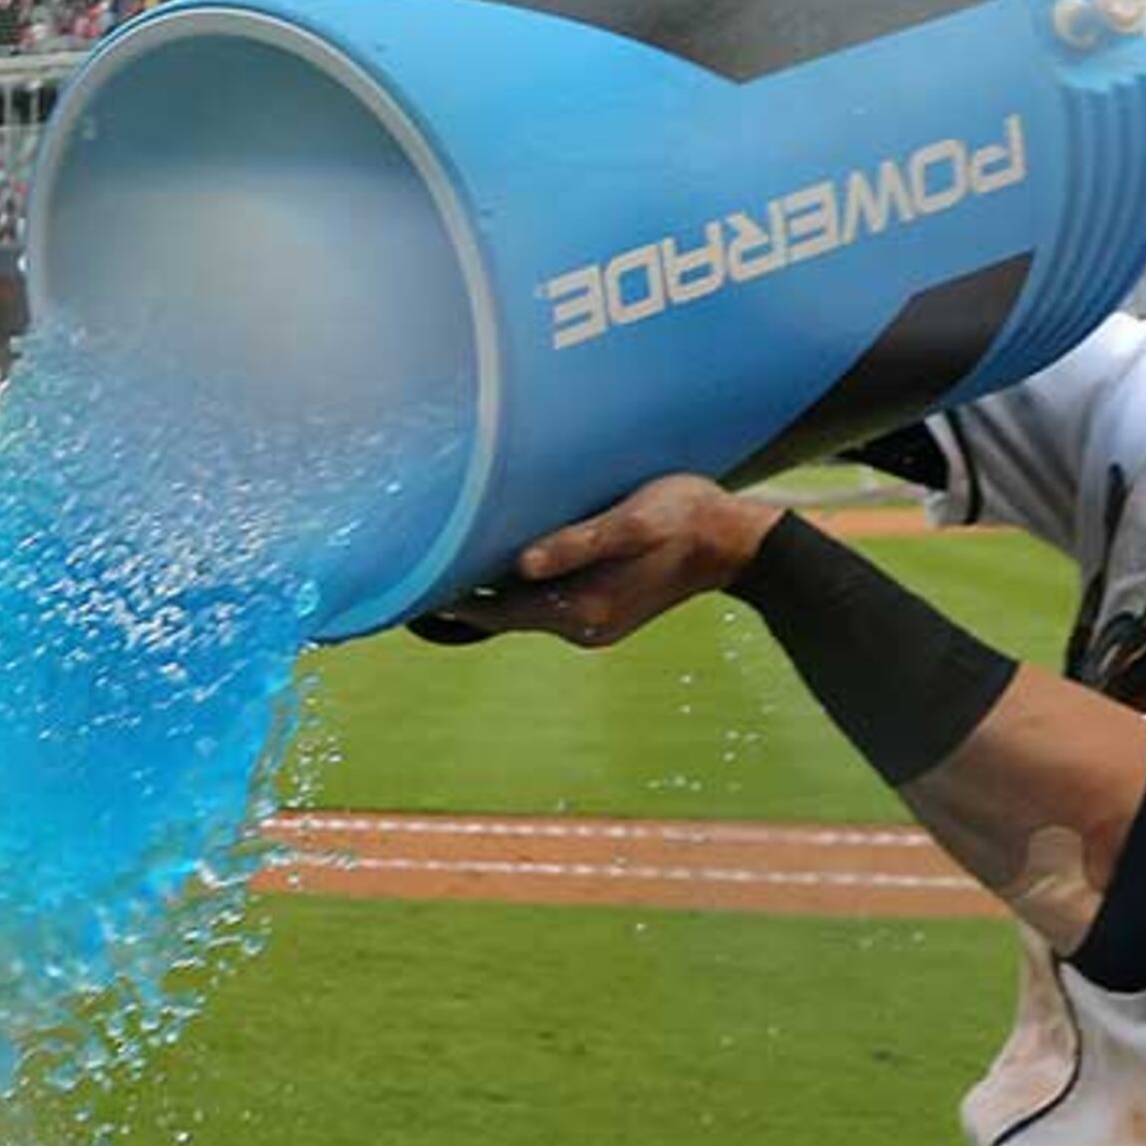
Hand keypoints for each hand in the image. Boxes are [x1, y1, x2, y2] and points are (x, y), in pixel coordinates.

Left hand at [410, 474, 778, 649]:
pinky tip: (506, 556)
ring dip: (493, 586)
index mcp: (579, 610)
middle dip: (465, 591)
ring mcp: (591, 622)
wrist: (736, 544)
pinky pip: (546, 600)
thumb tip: (521, 564)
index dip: (451, 600)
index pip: (493, 613)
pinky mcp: (602, 610)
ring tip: (451, 554)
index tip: (410, 583)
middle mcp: (579, 626)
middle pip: (503, 613)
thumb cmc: (686, 519)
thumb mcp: (633, 521)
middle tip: (418, 561)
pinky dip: (521, 584)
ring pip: (523, 607)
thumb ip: (577, 541)